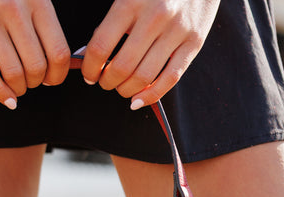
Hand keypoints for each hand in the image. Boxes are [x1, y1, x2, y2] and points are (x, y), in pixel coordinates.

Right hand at [0, 0, 70, 107]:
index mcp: (37, 0)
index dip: (57, 75)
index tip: (51, 79)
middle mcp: (14, 9)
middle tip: (30, 82)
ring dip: (18, 89)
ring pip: (13, 73)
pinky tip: (6, 98)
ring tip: (17, 87)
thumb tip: (60, 62)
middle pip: (36, 67)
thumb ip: (43, 20)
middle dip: (36, 83)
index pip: (58, 53)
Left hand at [81, 0, 219, 107]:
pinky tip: (138, 100)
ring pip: (144, 76)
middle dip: (108, 82)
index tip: (89, 74)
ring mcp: (176, 31)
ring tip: (121, 88)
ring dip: (127, 90)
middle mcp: (154, 16)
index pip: (101, 46)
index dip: (90, 68)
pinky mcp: (194, 42)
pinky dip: (151, 95)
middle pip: (122, 67)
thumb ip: (111, 20)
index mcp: (131, 1)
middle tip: (105, 82)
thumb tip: (89, 52)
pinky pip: (170, 79)